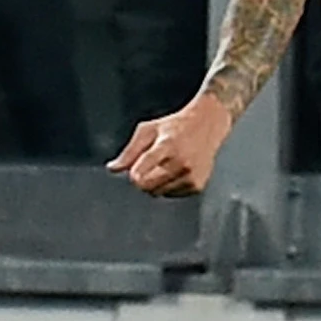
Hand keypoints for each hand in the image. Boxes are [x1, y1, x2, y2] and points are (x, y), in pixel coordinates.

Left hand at [107, 94, 232, 197]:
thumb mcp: (148, 130)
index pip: (142, 171)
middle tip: (148, 165)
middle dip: (141, 179)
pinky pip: (171, 195)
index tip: (134, 173)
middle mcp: (181, 162)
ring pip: (157, 193)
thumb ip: (129, 151)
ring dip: (155, 183)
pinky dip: (168, 186)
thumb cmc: (174, 126)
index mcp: (166, 146)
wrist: (207, 125)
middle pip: (146, 186)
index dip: (134, 175)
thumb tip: (112, 169)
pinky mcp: (197, 185)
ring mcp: (190, 175)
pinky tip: (176, 171)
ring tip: (165, 165)